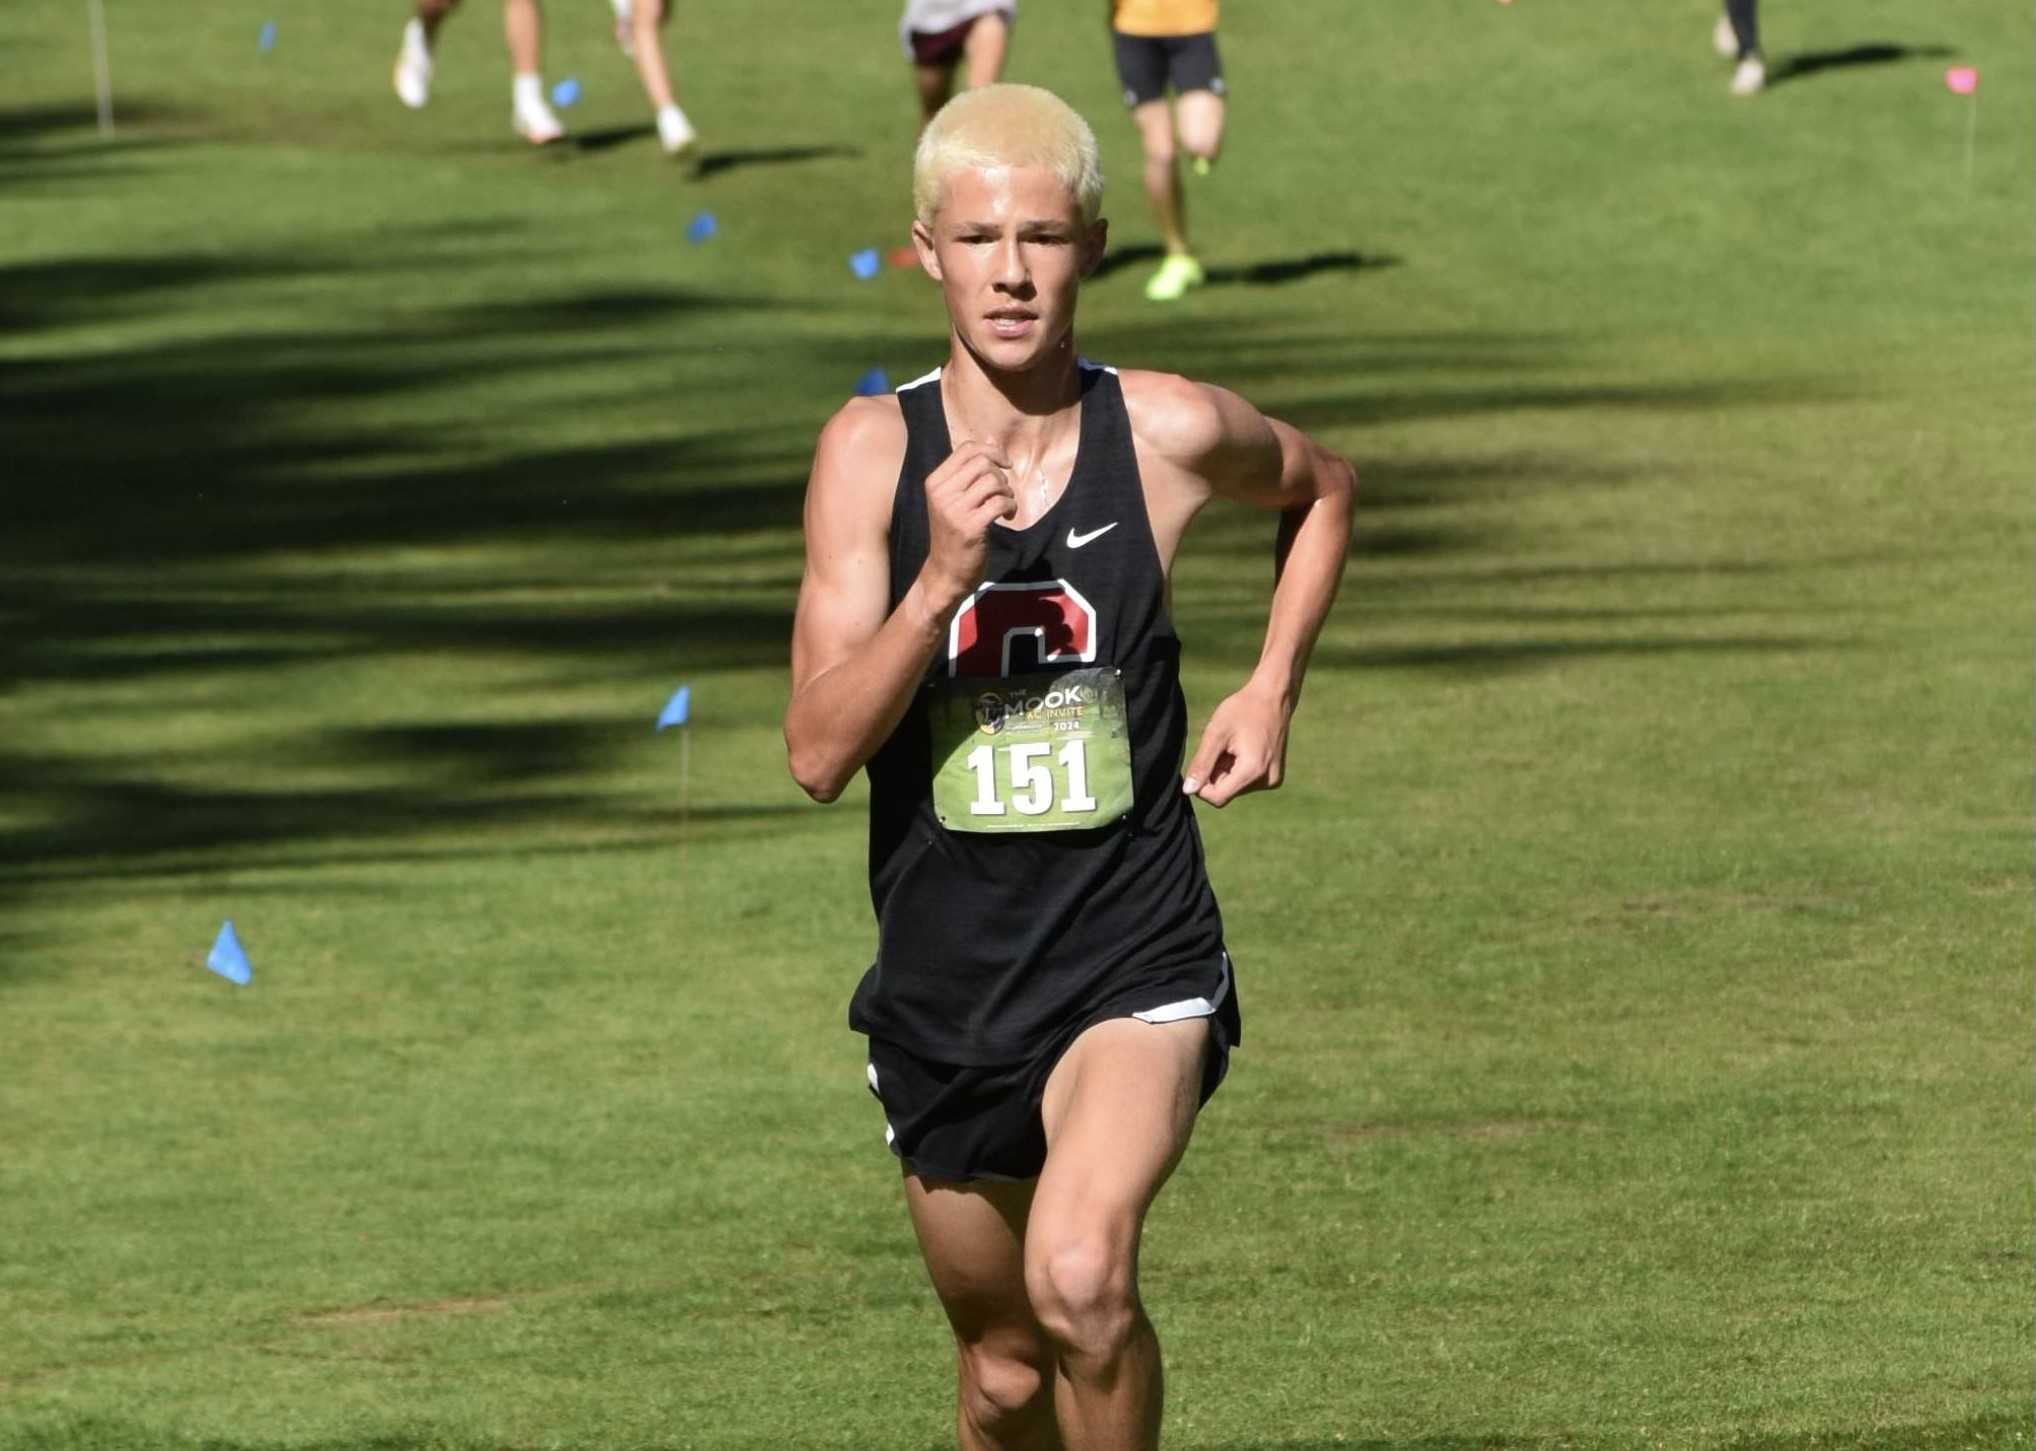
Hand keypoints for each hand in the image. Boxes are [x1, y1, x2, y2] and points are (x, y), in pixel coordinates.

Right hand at [922, 441, 1016, 605]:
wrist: (945, 573)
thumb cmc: (953, 533)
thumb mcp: (953, 498)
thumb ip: (970, 470)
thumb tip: (992, 438)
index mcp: (934, 482)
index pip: (967, 449)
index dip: (992, 451)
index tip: (1004, 465)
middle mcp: (941, 493)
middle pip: (983, 462)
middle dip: (1001, 474)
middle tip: (1002, 492)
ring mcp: (954, 510)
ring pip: (993, 480)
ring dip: (1007, 492)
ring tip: (1004, 506)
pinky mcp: (970, 527)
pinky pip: (1000, 502)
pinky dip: (1010, 506)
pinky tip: (1007, 517)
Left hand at [1182, 682, 1291, 806]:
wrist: (1273, 697)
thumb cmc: (1243, 710)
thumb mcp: (1216, 733)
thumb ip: (1201, 764)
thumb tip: (1188, 791)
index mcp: (1253, 771)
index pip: (1217, 797)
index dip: (1202, 784)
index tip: (1202, 761)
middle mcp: (1267, 781)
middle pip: (1226, 792)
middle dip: (1216, 774)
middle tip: (1221, 747)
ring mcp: (1273, 780)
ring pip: (1235, 788)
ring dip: (1227, 771)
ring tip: (1234, 746)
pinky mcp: (1274, 777)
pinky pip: (1246, 782)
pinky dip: (1238, 769)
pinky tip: (1243, 749)